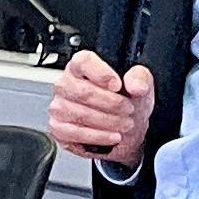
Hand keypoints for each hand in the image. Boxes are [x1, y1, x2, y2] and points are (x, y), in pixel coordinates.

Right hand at [46, 48, 153, 169]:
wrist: (124, 127)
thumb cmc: (126, 102)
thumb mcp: (139, 85)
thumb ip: (140, 79)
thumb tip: (136, 86)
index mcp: (81, 67)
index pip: (83, 61)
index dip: (101, 73)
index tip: (118, 85)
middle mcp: (65, 84)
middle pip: (83, 92)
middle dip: (111, 104)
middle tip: (128, 109)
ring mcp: (59, 106)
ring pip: (80, 114)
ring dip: (107, 122)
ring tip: (124, 124)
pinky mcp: (58, 128)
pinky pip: (74, 133)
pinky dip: (97, 137)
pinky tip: (111, 136)